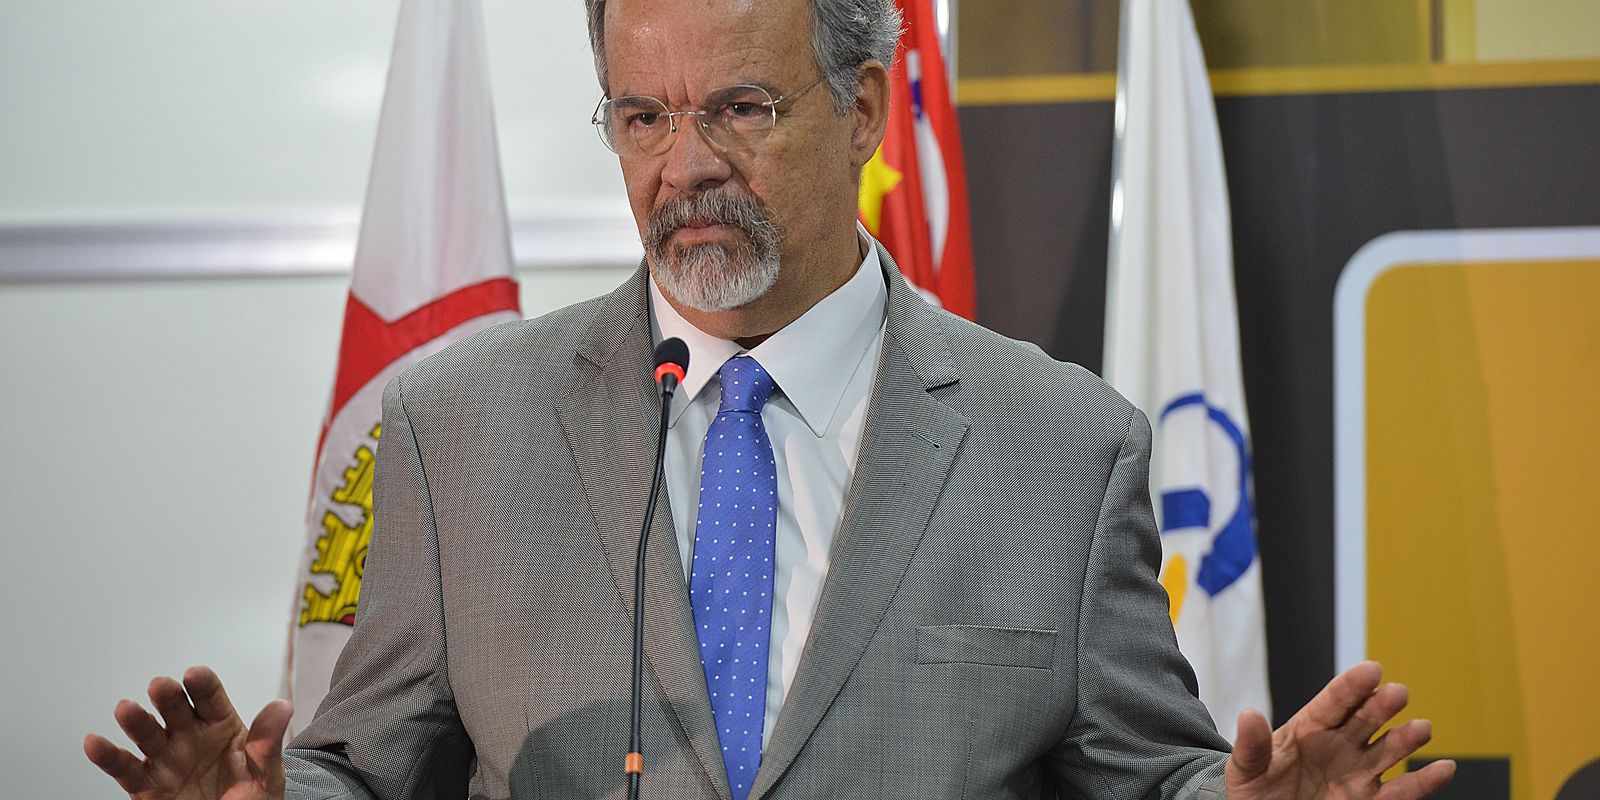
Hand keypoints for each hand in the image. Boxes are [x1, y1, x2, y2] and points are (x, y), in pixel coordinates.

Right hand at [84, 666, 291, 799]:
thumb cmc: (252, 796)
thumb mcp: (266, 771)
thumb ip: (267, 741)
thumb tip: (282, 706)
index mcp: (220, 725)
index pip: (210, 698)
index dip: (202, 685)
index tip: (195, 674)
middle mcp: (189, 736)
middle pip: (175, 710)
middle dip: (167, 697)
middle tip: (160, 686)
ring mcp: (166, 758)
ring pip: (147, 734)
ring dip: (136, 721)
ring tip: (126, 709)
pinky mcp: (147, 785)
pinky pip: (126, 769)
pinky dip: (108, 757)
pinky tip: (95, 742)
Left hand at [1226, 661, 1454, 798]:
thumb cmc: (1254, 790)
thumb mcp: (1245, 769)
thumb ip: (1252, 746)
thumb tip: (1248, 715)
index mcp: (1308, 728)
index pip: (1333, 702)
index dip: (1352, 686)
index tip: (1372, 669)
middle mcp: (1339, 746)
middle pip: (1365, 720)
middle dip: (1381, 706)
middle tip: (1397, 692)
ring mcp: (1357, 773)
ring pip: (1387, 751)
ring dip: (1406, 740)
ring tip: (1422, 728)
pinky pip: (1400, 792)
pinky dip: (1423, 781)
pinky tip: (1444, 768)